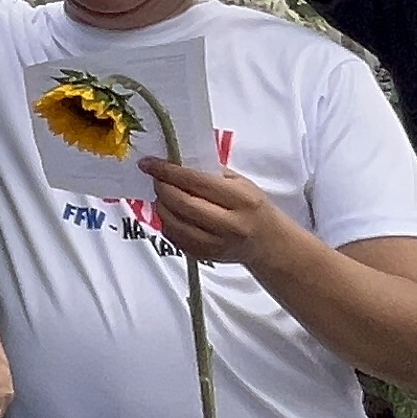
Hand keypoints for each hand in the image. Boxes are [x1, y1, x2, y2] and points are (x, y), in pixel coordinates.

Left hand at [142, 157, 289, 271]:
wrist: (267, 242)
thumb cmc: (252, 207)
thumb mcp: (240, 182)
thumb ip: (210, 171)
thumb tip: (176, 160)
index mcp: (241, 199)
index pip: (196, 181)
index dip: (168, 171)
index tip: (149, 163)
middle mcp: (230, 224)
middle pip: (182, 203)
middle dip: (162, 187)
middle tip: (157, 178)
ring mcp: (217, 244)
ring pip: (174, 223)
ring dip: (161, 205)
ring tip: (165, 195)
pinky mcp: (205, 257)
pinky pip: (175, 238)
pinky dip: (167, 222)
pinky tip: (172, 213)